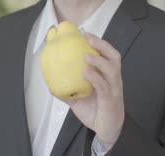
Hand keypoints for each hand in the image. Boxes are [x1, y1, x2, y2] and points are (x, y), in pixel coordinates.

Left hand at [63, 33, 124, 148]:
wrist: (107, 131)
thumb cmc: (96, 112)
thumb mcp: (78, 101)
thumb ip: (67, 92)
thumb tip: (50, 85)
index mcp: (107, 76)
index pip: (107, 55)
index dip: (99, 43)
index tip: (85, 33)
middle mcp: (113, 80)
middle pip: (114, 57)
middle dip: (102, 45)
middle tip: (88, 38)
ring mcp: (113, 90)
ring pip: (112, 70)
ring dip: (99, 61)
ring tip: (87, 55)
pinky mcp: (111, 101)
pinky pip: (104, 87)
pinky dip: (96, 78)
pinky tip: (86, 72)